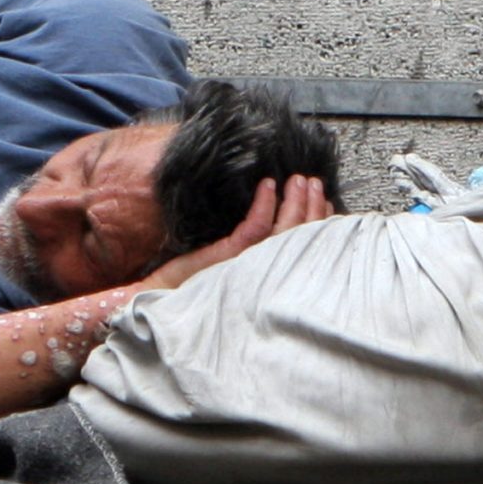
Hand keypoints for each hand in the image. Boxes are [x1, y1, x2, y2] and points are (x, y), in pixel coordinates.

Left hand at [127, 173, 335, 294]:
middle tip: (314, 182)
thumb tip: (267, 216)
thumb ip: (247, 247)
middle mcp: (263, 270)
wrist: (159, 303)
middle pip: (298, 237)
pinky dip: (264, 205)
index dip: (314, 222)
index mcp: (265, 272)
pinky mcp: (231, 258)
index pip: (299, 245)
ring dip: (295, 202)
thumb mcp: (225, 263)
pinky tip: (269, 186)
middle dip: (311, 208)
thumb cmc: (189, 287)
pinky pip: (255, 228)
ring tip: (301, 180)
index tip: (323, 200)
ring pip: (284, 231)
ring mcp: (249, 264)